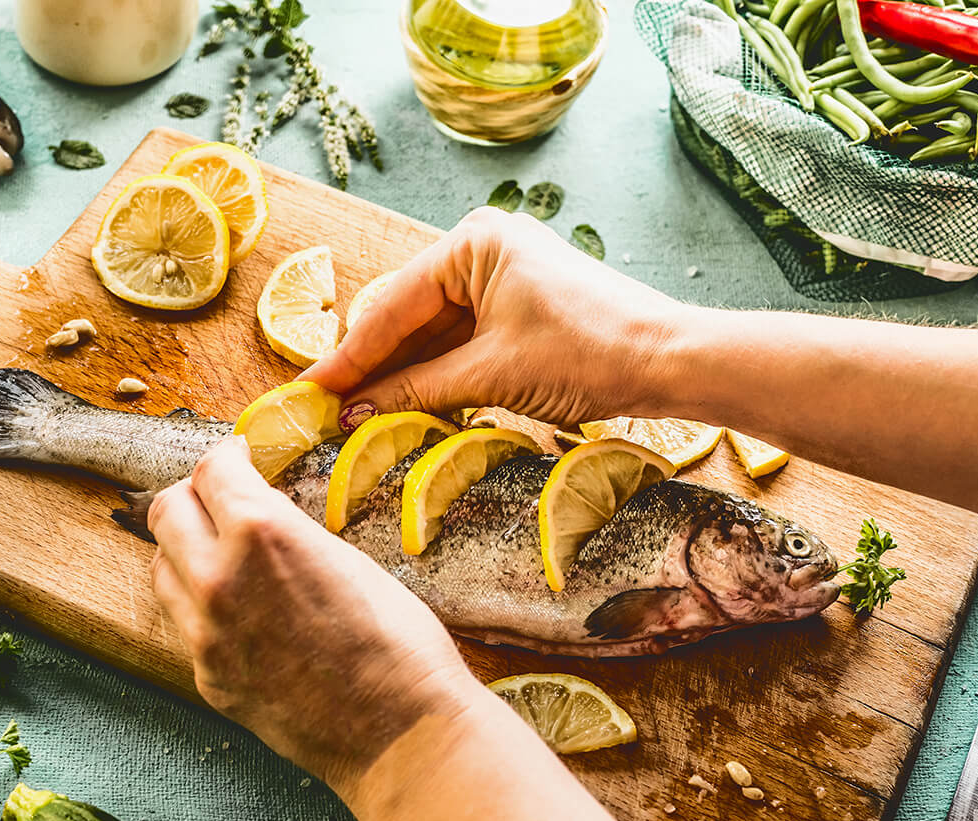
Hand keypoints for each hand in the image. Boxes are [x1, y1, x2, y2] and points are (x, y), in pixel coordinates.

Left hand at [145, 436, 485, 794]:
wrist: (401, 735)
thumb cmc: (399, 644)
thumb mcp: (347, 558)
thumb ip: (287, 530)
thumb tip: (261, 514)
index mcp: (259, 533)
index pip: (211, 469)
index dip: (227, 456)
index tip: (238, 458)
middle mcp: (217, 578)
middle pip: (166, 511)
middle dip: (193, 496)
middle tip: (221, 498)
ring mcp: (205, 634)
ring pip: (161, 568)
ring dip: (185, 550)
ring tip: (223, 553)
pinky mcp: (208, 677)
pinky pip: (184, 624)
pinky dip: (201, 604)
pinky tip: (241, 610)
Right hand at [303, 207, 694, 428]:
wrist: (670, 361)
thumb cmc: (588, 352)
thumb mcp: (491, 374)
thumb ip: (417, 392)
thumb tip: (353, 413)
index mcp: (472, 243)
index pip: (391, 307)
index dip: (348, 359)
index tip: (306, 394)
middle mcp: (482, 250)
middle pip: (407, 318)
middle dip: (370, 369)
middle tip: (324, 413)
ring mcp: (501, 280)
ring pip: (432, 336)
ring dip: (400, 379)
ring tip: (354, 420)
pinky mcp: (518, 310)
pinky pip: (461, 345)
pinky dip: (435, 378)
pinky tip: (403, 409)